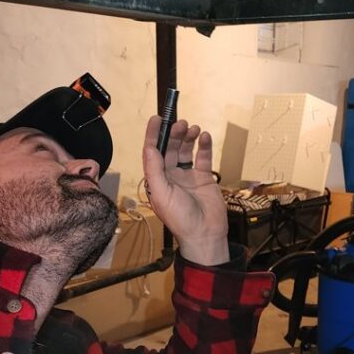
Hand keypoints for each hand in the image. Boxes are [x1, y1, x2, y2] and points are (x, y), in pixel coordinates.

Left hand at [143, 116, 229, 265]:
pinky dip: (204, 146)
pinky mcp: (204, 178)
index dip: (153, 135)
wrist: (205, 234)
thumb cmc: (180, 218)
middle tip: (181, 123)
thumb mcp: (161, 194)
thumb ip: (154, 169)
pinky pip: (204, 157)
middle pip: (170, 148)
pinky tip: (205, 136)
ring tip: (193, 128)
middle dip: (174, 134)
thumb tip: (148, 147)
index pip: (152, 152)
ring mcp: (188, 176)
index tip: (156, 119)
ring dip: (188, 137)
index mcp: (157, 180)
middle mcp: (170, 176)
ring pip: (186, 150)